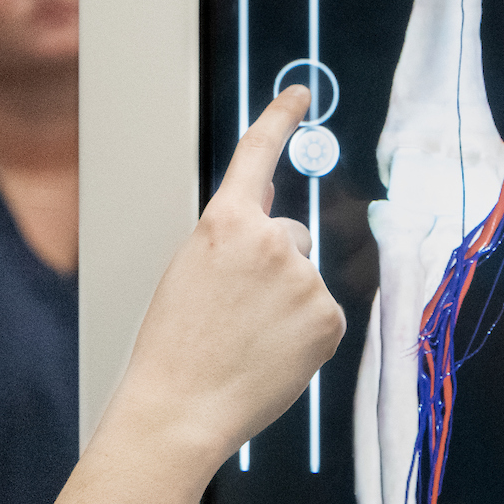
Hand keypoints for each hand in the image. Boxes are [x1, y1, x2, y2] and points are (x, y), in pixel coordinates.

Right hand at [107, 87, 344, 471]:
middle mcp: (272, 240)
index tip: (299, 93)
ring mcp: (305, 279)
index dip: (279, 117)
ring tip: (247, 341)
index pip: (257, 155)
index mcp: (225, 222)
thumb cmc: (174, 347)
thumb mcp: (190, 270)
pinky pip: (322, 315)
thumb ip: (231, 232)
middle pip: (291, 236)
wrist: (181, 409)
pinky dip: (303, 334)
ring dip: (287, 304)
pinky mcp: (329, 317)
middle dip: (274, 266)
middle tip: (235, 313)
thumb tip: (265, 203)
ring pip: (306, 279)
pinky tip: (270, 355)